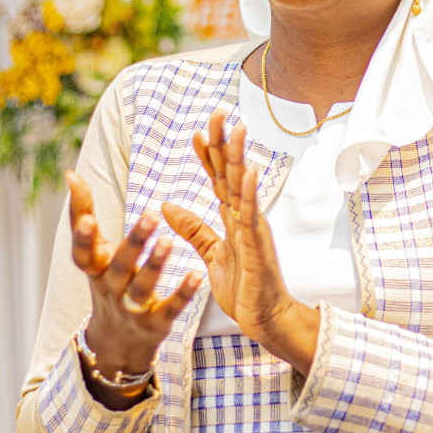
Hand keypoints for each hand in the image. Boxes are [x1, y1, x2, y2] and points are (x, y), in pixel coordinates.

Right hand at [65, 171, 201, 407]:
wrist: (118, 344)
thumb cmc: (108, 282)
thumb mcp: (94, 254)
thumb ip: (84, 214)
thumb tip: (70, 172)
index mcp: (95, 269)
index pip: (83, 253)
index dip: (82, 237)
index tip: (87, 218)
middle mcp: (110, 289)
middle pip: (119, 266)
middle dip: (133, 242)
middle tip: (150, 214)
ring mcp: (132, 309)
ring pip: (142, 288)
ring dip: (155, 265)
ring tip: (169, 241)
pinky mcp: (156, 325)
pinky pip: (170, 308)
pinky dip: (182, 293)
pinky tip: (197, 275)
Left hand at [162, 109, 318, 373]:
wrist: (265, 319)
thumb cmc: (245, 288)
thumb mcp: (211, 254)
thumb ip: (193, 229)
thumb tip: (166, 205)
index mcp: (233, 218)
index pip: (218, 179)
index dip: (208, 155)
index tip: (197, 132)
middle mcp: (245, 216)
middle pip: (231, 173)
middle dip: (224, 142)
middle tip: (218, 112)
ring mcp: (253, 229)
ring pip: (243, 186)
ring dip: (238, 157)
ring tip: (235, 129)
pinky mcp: (257, 246)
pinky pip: (252, 216)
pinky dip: (250, 192)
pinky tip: (248, 171)